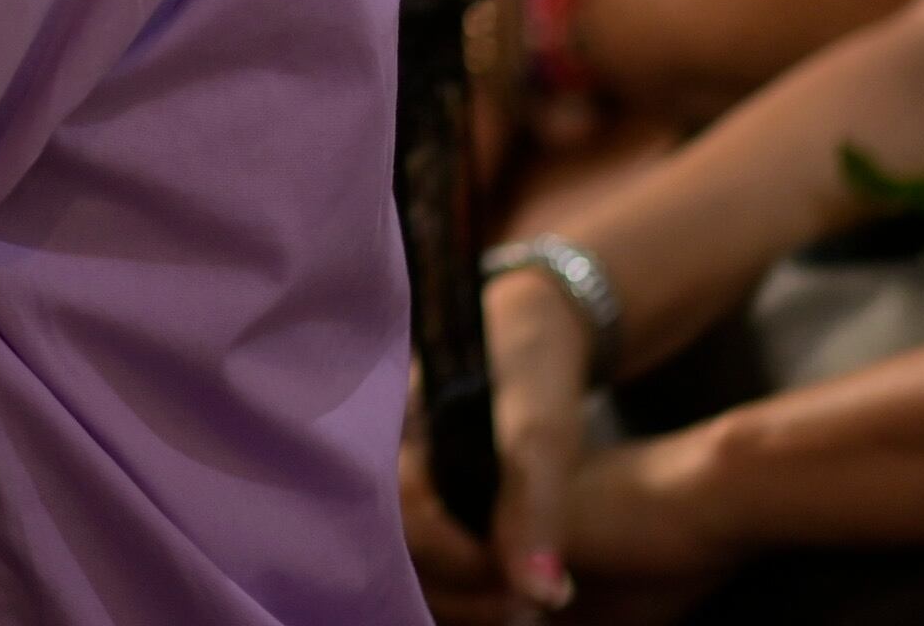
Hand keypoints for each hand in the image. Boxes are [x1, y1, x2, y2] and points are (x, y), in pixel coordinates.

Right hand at [412, 263, 597, 613]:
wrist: (537, 325)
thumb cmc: (533, 365)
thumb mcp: (541, 432)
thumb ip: (535, 511)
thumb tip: (543, 595)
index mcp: (388, 428)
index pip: (401, 517)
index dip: (458, 563)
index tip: (519, 589)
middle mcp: (379, 451)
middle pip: (396, 546)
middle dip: (458, 588)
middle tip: (523, 610)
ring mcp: (396, 469)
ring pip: (408, 554)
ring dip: (461, 591)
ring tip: (521, 606)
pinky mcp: (419, 487)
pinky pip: (423, 546)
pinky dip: (460, 577)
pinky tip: (502, 586)